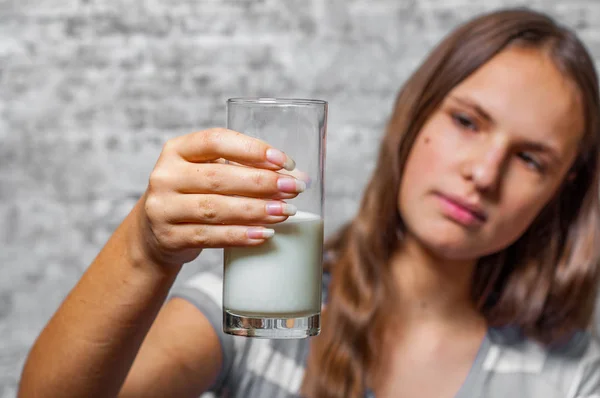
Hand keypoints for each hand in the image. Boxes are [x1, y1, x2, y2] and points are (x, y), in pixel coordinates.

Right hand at [135, 128, 305, 266]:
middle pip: (219, 176)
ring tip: (285, 211)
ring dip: (256, 210)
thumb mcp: (209, 172)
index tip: (284, 161)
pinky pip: (210, 236)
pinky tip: (264, 233)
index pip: (216, 140)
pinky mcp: (169, 237)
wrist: (155, 232)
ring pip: (215, 208)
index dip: (252, 149)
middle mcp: (165, 176)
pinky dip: (240, 236)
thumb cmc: (194, 194)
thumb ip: (247, 169)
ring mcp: (163, 208)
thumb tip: (300, 177)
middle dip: (263, 183)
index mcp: (177, 149)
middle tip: (294, 189)